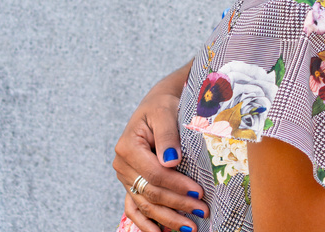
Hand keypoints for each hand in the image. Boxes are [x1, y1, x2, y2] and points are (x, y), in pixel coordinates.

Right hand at [112, 62, 207, 231]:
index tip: (199, 192)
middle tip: (202, 211)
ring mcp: (126, 176)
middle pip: (150, 192)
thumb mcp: (166, 113)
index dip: (176, 185)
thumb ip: (168, 136)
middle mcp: (123, 165)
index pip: (154, 174)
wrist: (157, 104)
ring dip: (166, 219)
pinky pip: (134, 207)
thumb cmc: (163, 106)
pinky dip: (144, 223)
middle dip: (177, 204)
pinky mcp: (132, 183)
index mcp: (128, 147)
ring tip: (189, 228)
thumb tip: (172, 162)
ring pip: (144, 204)